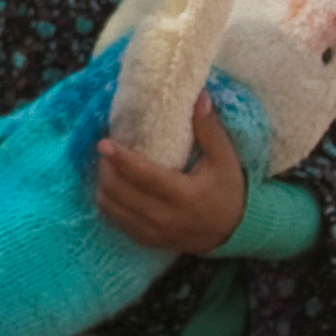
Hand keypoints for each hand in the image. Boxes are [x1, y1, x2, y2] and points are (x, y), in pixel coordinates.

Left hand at [87, 104, 247, 257]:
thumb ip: (209, 129)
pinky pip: (114, 221)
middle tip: (106, 149)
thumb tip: (198, 95)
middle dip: (106, 168)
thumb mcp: (224, 159)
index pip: (145, 177)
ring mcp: (152, 232)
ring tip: (107, 165)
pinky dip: (108, 202)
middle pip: (119, 192)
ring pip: (111, 208)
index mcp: (184, 196)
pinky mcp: (145, 240)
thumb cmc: (227, 191)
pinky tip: (112, 186)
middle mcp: (164, 217)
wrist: (232, 233)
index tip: (104, 143)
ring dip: (103, 184)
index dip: (122, 160)